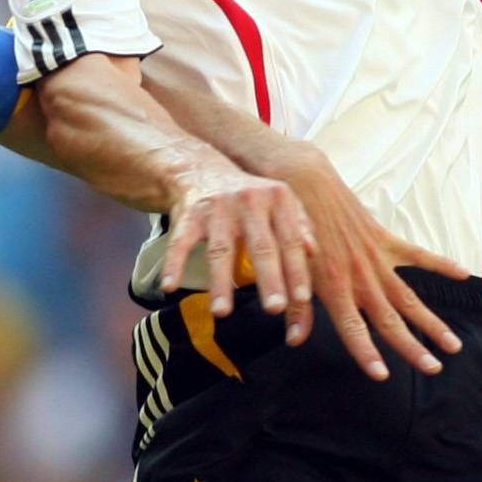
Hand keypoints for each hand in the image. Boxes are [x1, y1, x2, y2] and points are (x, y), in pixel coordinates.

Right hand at [161, 155, 313, 329]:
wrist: (201, 169)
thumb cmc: (249, 196)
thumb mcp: (281, 201)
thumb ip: (300, 225)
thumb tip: (312, 251)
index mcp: (277, 199)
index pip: (290, 240)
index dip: (297, 270)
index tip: (302, 299)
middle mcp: (249, 202)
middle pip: (261, 247)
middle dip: (269, 279)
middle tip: (275, 309)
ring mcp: (217, 209)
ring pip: (220, 251)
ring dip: (220, 283)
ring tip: (221, 313)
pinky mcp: (189, 215)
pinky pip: (179, 243)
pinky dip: (173, 264)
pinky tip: (169, 286)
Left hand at [263, 142, 471, 380]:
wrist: (306, 186)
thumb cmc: (293, 232)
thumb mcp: (289, 271)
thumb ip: (297, 308)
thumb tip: (294, 341)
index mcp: (334, 288)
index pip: (353, 328)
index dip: (366, 352)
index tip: (382, 375)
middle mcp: (360, 278)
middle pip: (391, 320)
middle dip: (413, 347)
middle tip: (434, 369)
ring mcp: (376, 260)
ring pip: (410, 298)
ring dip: (431, 322)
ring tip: (453, 344)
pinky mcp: (385, 241)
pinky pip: (418, 255)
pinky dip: (440, 264)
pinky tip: (463, 274)